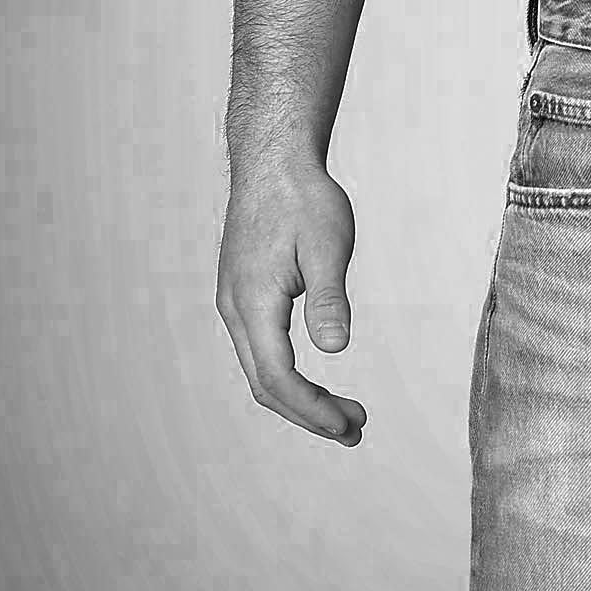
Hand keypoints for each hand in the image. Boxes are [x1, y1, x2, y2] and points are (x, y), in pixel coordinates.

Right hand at [216, 156, 367, 446]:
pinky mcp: (244, 295)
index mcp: (253, 304)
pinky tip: (316, 379)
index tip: (348, 424)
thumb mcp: (327, 244)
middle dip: (308, 414)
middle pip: (265, 384)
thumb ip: (328, 297)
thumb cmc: (304, 198)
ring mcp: (235, 304)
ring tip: (344, 413)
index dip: (311, 409)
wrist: (272, 161)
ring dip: (299, 398)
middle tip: (355, 430)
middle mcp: (235, 311)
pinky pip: (260, 351)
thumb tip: (334, 349)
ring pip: (260, 369)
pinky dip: (287, 374)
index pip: (278, 378)